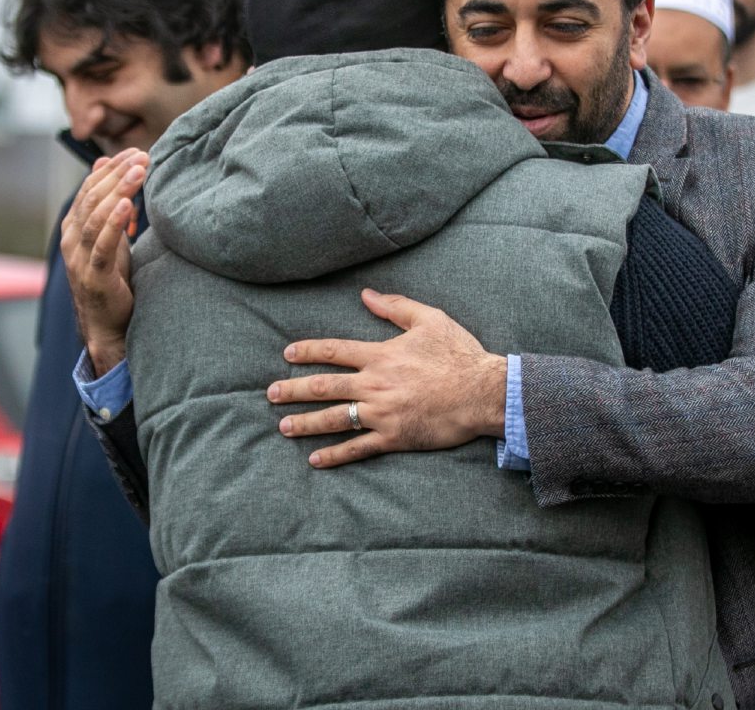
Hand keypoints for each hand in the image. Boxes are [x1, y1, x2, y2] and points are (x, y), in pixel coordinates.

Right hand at [61, 148, 147, 375]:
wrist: (106, 325)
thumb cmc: (111, 277)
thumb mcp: (110, 236)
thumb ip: (108, 204)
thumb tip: (108, 166)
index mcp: (74, 227)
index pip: (89, 189)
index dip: (110, 169)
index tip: (135, 152)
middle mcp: (72, 240)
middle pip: (92, 198)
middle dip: (117, 174)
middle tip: (142, 156)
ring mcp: (80, 258)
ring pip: (96, 216)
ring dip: (118, 191)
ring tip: (139, 172)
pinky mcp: (94, 276)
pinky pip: (103, 245)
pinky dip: (113, 223)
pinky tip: (126, 205)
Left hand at [268, 289, 507, 467]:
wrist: (483, 392)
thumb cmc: (459, 354)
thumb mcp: (430, 319)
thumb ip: (396, 307)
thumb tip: (366, 295)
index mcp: (381, 355)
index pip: (334, 352)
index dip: (308, 352)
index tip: (288, 354)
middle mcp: (374, 384)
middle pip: (324, 387)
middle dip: (293, 390)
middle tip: (271, 393)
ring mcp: (381, 413)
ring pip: (333, 419)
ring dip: (305, 423)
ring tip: (284, 426)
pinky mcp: (393, 437)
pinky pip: (357, 448)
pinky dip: (335, 455)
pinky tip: (315, 459)